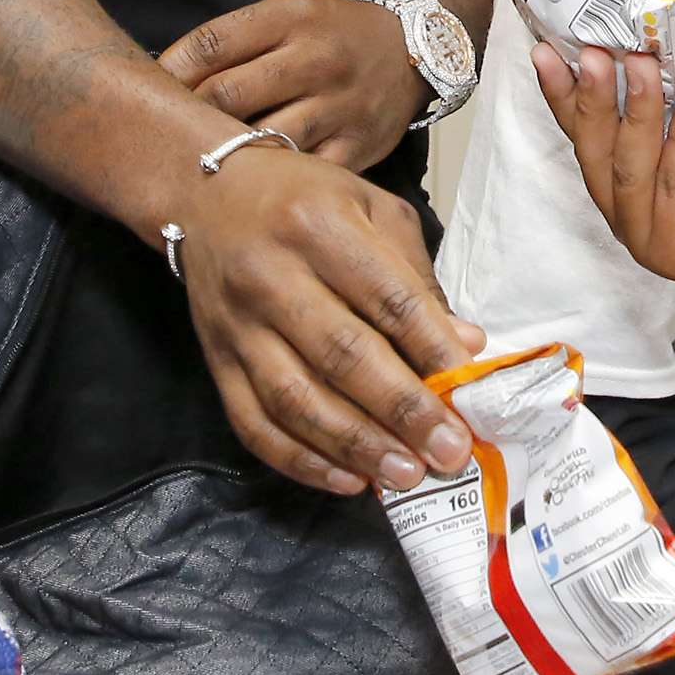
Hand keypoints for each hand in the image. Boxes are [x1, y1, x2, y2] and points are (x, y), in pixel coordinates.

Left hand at [161, 0, 428, 169]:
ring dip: (221, 154)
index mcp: (292, 16)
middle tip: (158, 135)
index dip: (167, 72)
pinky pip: (299, 173)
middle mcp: (315, 59)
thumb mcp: (288, 11)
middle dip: (185, 117)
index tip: (146, 93)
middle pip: (227, 95)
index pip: (210, 44)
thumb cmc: (333, 33)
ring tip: (193, 164)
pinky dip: (268, 182)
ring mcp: (338, 106)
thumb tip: (164, 78)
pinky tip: (244, 186)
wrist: (413, 52)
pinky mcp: (356, 148)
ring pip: (260, 139)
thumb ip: (233, 39)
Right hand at [167, 144, 482, 494]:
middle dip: (402, 411)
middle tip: (448, 452)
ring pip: (296, 398)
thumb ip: (416, 278)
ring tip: (405, 476)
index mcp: (319, 226)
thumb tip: (463, 345)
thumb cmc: (305, 201)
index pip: (386, 298)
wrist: (206, 195)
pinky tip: (345, 479)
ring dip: (355, 445)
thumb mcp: (371, 210)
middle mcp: (271, 276)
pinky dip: (300, 459)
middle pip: (342, 354)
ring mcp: (237, 324)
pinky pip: (253, 423)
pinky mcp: (215, 360)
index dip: (431, 350)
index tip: (468, 394)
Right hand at [528, 42, 674, 303]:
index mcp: (625, 172)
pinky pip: (674, 189)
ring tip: (640, 64)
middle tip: (590, 52)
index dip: (561, 90)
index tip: (547, 48)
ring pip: (627, 171)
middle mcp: (628, 208)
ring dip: (633, 113)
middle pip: (594, 151)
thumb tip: (637, 28)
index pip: (582, 129)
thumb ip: (671, 76)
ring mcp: (650, 237)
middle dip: (589, 98)